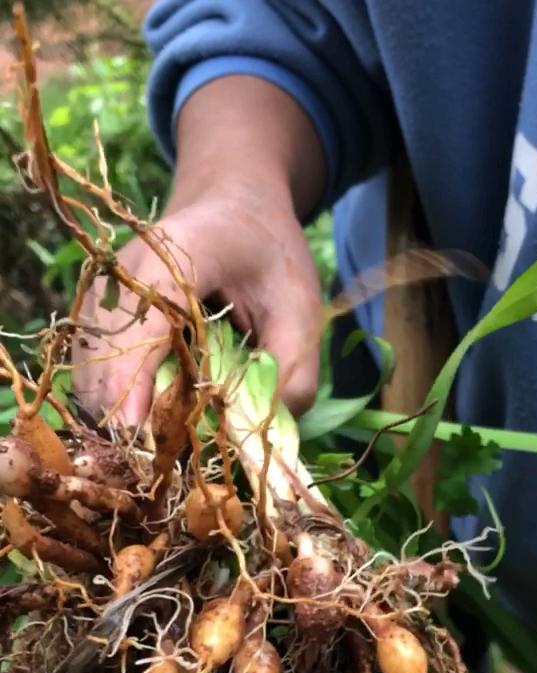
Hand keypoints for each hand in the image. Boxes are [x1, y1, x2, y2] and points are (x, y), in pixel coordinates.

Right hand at [72, 76, 325, 425]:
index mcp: (181, 250)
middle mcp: (126, 268)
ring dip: (121, 415)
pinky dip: (118, 404)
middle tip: (169, 458)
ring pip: (91, 369)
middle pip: (104, 354)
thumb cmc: (269, 255)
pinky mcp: (96, 317)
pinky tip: (153, 420)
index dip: (135, 378)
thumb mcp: (302, 305)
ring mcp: (103, 292)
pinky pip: (93, 372)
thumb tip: (263, 434)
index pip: (143, 319)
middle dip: (128, 413)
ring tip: (165, 442)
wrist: (232, 206)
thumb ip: (294, 370)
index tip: (137, 433)